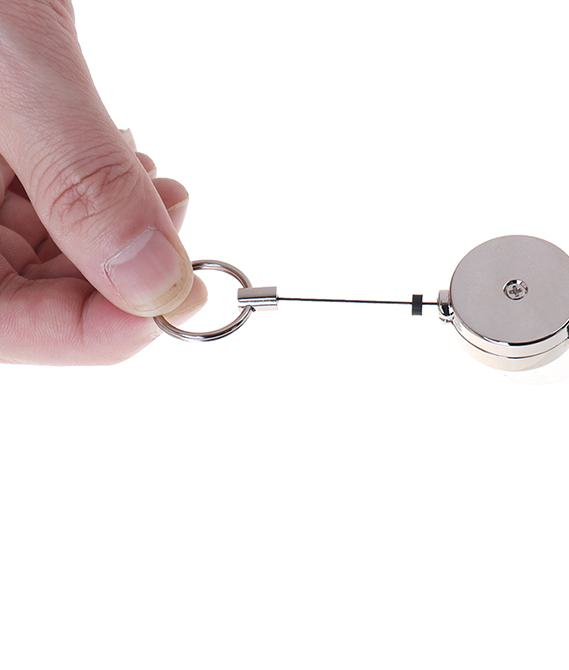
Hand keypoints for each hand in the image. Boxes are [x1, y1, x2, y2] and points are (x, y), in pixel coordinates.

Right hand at [0, 1, 204, 364]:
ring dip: (118, 242)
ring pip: (44, 262)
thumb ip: (81, 177)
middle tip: (181, 240)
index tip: (174, 305)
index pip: (4, 330)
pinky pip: (42, 212)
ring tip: (158, 188)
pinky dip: (97, 201)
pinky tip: (126, 164)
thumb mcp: (13, 68)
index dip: (93, 334)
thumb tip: (156, 283)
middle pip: (30, 302)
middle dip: (118, 281)